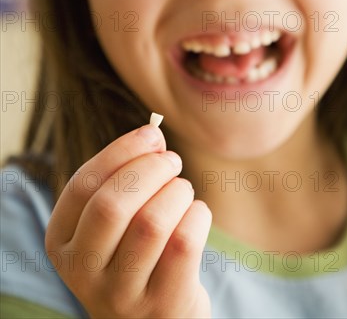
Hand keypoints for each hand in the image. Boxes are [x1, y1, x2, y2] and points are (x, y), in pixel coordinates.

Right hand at [45, 123, 211, 317]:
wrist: (153, 316)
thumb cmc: (134, 251)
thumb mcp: (113, 222)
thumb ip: (123, 178)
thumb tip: (153, 134)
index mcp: (62, 241)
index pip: (83, 184)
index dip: (122, 151)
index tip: (152, 134)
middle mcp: (83, 272)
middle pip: (112, 204)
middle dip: (151, 169)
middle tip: (173, 160)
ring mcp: (120, 294)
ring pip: (151, 223)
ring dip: (177, 192)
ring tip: (183, 190)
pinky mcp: (162, 305)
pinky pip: (184, 243)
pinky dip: (197, 215)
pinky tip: (196, 214)